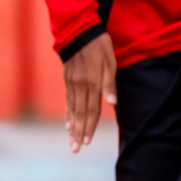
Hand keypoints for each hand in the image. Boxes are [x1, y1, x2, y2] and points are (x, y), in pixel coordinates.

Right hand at [63, 32, 116, 152]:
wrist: (78, 30)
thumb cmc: (99, 45)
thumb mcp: (110, 61)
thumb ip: (110, 83)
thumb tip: (112, 103)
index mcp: (92, 83)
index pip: (92, 110)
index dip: (90, 127)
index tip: (88, 142)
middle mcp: (80, 86)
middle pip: (80, 114)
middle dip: (79, 133)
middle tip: (75, 150)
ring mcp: (71, 83)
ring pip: (72, 109)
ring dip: (72, 127)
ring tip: (71, 142)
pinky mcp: (67, 79)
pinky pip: (67, 100)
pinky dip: (67, 113)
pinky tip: (67, 123)